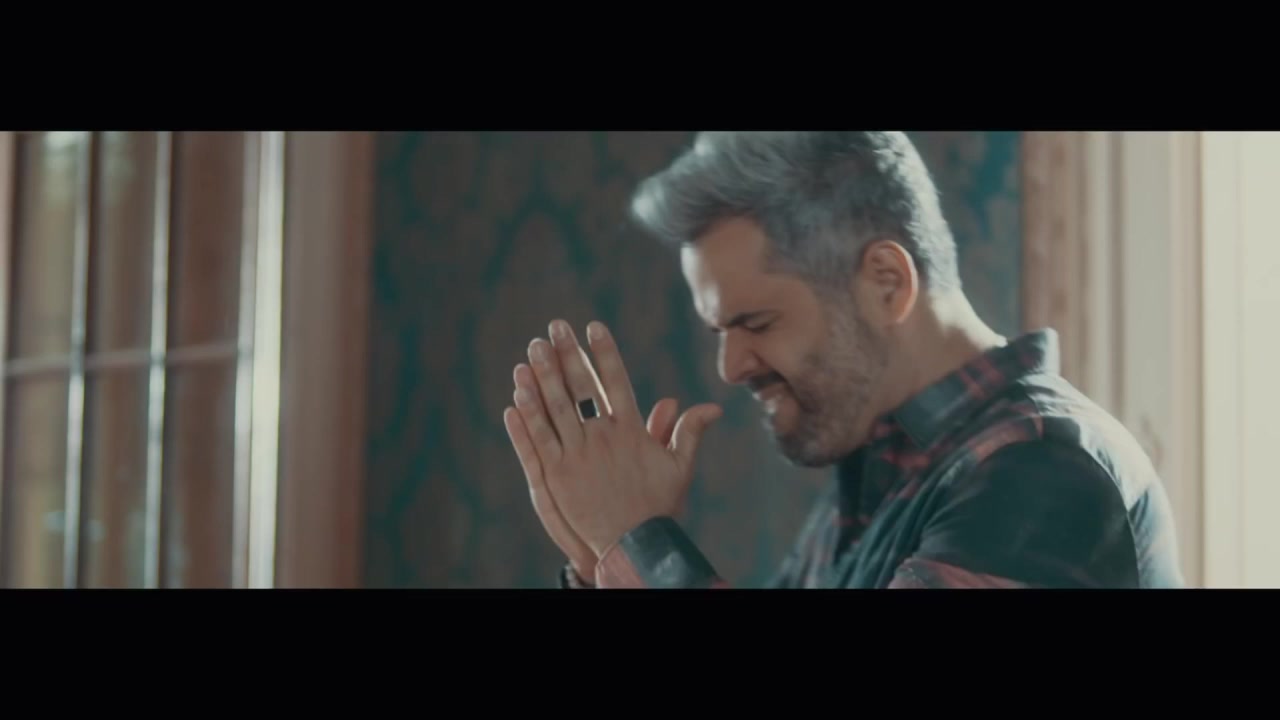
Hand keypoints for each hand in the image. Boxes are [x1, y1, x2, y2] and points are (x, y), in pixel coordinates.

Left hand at [506, 319, 721, 555]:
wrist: (634, 545)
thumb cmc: (658, 506)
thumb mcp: (678, 467)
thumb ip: (688, 431)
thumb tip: (712, 407)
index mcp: (630, 431)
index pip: (615, 381)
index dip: (603, 352)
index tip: (593, 326)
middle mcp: (602, 438)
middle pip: (581, 387)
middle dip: (567, 354)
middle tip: (554, 327)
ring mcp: (577, 455)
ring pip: (555, 408)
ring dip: (543, 376)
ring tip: (533, 348)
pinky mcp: (557, 475)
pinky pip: (539, 439)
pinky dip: (528, 415)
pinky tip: (518, 392)